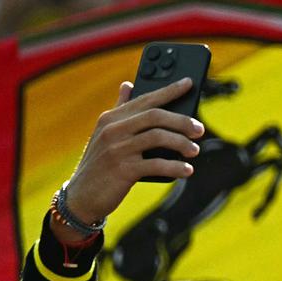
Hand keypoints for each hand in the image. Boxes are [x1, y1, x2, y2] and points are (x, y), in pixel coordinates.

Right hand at [58, 79, 204, 241]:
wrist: (81, 196)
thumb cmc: (100, 165)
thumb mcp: (105, 134)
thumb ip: (119, 110)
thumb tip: (128, 84)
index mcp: (111, 118)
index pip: (145, 98)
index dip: (169, 90)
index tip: (189, 83)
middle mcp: (113, 129)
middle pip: (155, 116)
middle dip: (181, 121)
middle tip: (200, 129)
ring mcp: (117, 149)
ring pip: (158, 137)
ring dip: (182, 143)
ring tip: (195, 150)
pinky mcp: (123, 170)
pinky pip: (156, 164)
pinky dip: (175, 167)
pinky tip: (187, 170)